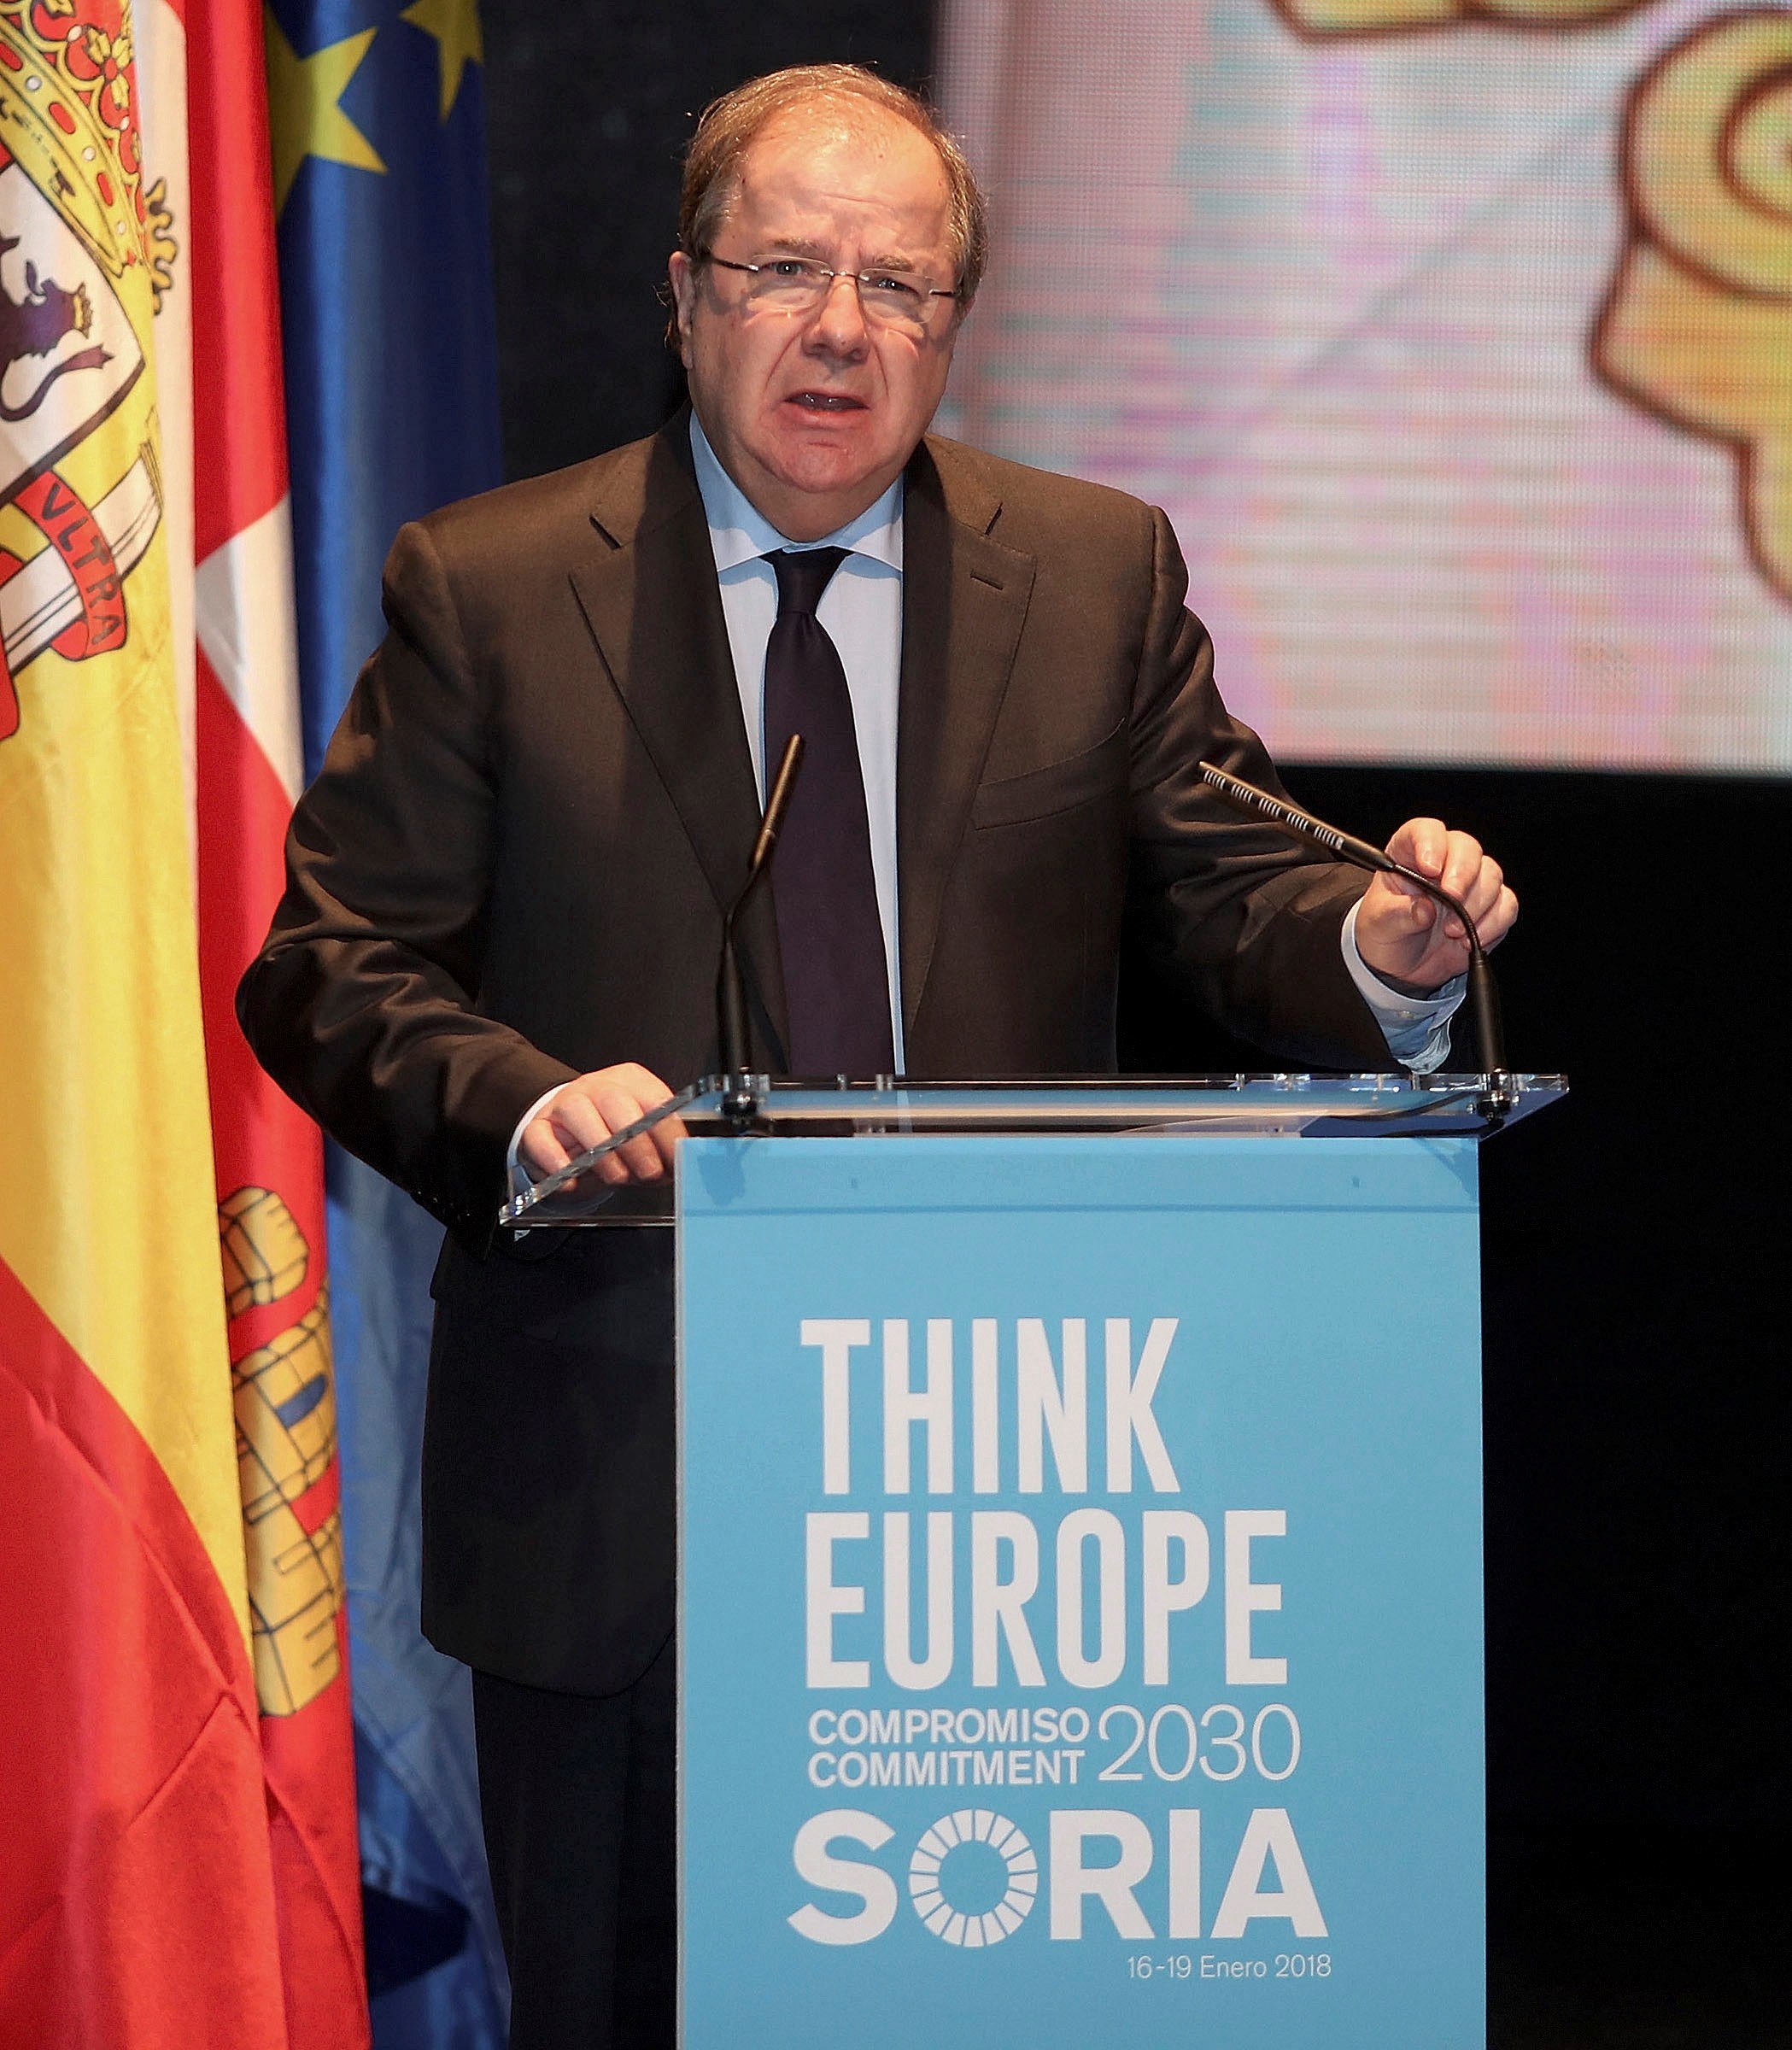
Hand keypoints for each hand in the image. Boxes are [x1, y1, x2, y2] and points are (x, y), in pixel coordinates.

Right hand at [519, 1063, 685, 1186]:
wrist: (567, 1126)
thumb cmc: (612, 1132)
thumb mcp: (642, 1134)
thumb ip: (660, 1144)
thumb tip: (680, 1163)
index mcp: (630, 1081)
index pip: (654, 1100)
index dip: (666, 1134)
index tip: (673, 1161)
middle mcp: (596, 1085)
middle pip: (616, 1103)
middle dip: (636, 1143)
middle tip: (647, 1172)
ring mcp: (564, 1102)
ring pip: (578, 1114)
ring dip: (601, 1153)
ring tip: (616, 1177)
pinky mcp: (538, 1126)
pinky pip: (542, 1139)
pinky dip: (557, 1162)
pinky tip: (572, 1179)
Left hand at [1354, 818, 1516, 993]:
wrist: (1401, 966)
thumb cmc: (1386, 934)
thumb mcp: (1379, 926)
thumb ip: (1397, 915)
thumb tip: (1424, 909)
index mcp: (1408, 854)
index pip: (1425, 831)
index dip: (1431, 843)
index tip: (1429, 868)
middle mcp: (1444, 861)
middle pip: (1467, 847)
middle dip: (1462, 874)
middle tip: (1452, 900)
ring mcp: (1470, 882)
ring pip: (1491, 875)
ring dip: (1476, 905)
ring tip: (1452, 932)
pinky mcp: (1490, 906)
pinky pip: (1506, 905)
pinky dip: (1493, 924)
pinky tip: (1470, 940)